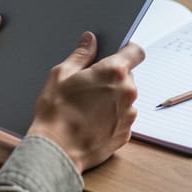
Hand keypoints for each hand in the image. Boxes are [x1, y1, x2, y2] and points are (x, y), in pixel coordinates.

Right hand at [27, 32, 144, 171]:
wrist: (56, 151)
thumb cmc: (56, 113)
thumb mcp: (61, 75)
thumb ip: (80, 55)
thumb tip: (89, 40)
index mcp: (114, 72)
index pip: (136, 51)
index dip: (128, 49)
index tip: (119, 51)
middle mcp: (127, 92)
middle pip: (128, 76)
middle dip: (112, 77)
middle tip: (90, 85)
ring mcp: (128, 115)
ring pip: (125, 98)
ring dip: (112, 98)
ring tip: (87, 107)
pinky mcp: (125, 133)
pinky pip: (122, 118)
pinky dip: (111, 117)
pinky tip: (91, 121)